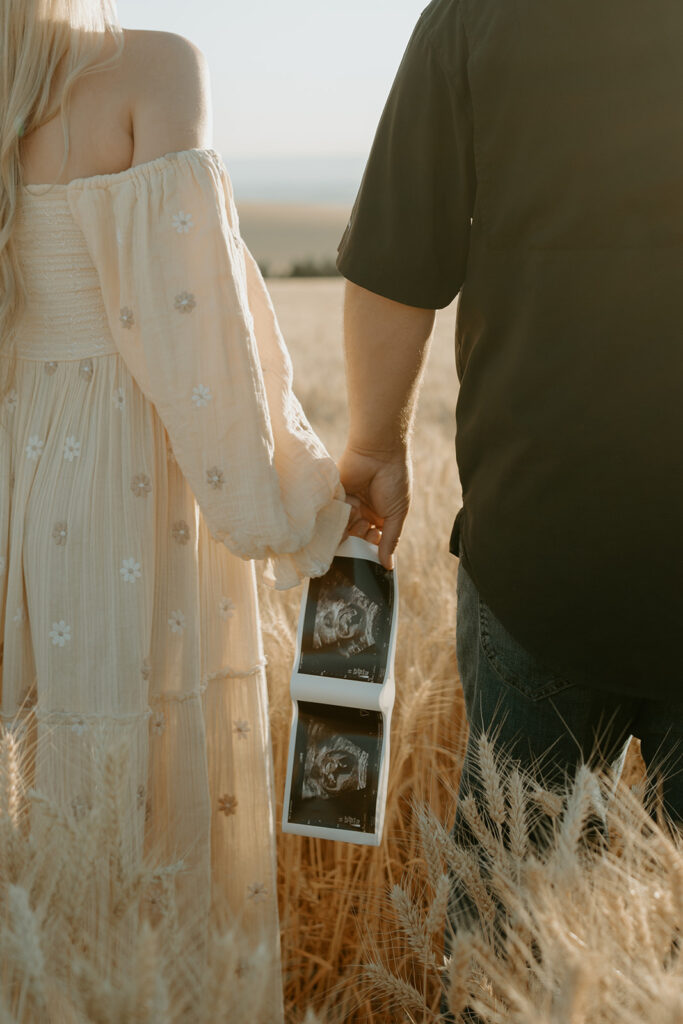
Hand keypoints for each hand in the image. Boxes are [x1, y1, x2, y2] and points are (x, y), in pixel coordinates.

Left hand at [338, 444, 411, 569]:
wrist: (380, 452)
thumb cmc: (394, 479)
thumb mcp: (397, 513)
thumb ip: (390, 540)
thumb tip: (388, 566)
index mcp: (381, 515)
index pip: (373, 538)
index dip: (372, 544)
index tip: (373, 541)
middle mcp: (364, 510)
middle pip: (356, 534)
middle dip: (359, 535)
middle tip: (363, 527)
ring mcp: (349, 502)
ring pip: (344, 525)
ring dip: (348, 526)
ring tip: (355, 515)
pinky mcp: (336, 495)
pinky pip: (333, 513)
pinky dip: (337, 517)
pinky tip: (342, 514)